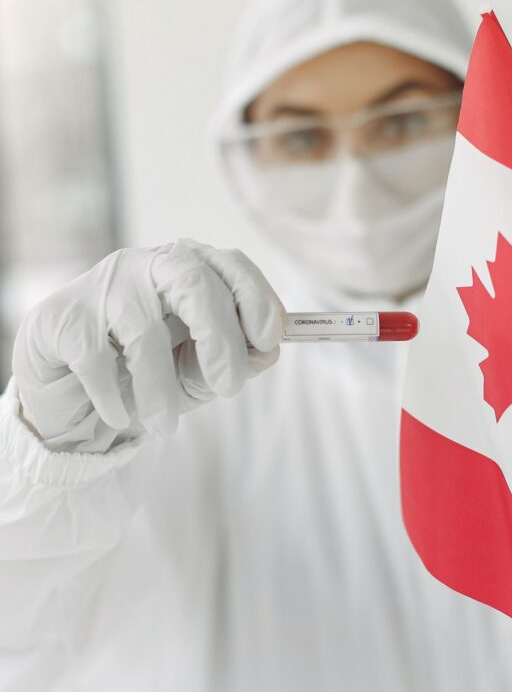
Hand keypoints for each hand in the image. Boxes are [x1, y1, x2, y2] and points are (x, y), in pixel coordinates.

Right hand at [13, 239, 285, 450]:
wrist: (76, 402)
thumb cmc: (150, 376)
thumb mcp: (202, 371)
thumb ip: (239, 359)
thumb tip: (270, 351)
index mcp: (190, 271)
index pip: (231, 265)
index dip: (256, 298)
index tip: (269, 341)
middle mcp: (147, 265)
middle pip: (193, 281)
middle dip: (220, 338)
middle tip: (229, 388)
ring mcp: (101, 286)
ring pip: (143, 329)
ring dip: (160, 388)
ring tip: (164, 427)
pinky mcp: (60, 317)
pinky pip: (95, 358)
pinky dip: (112, 395)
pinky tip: (119, 415)